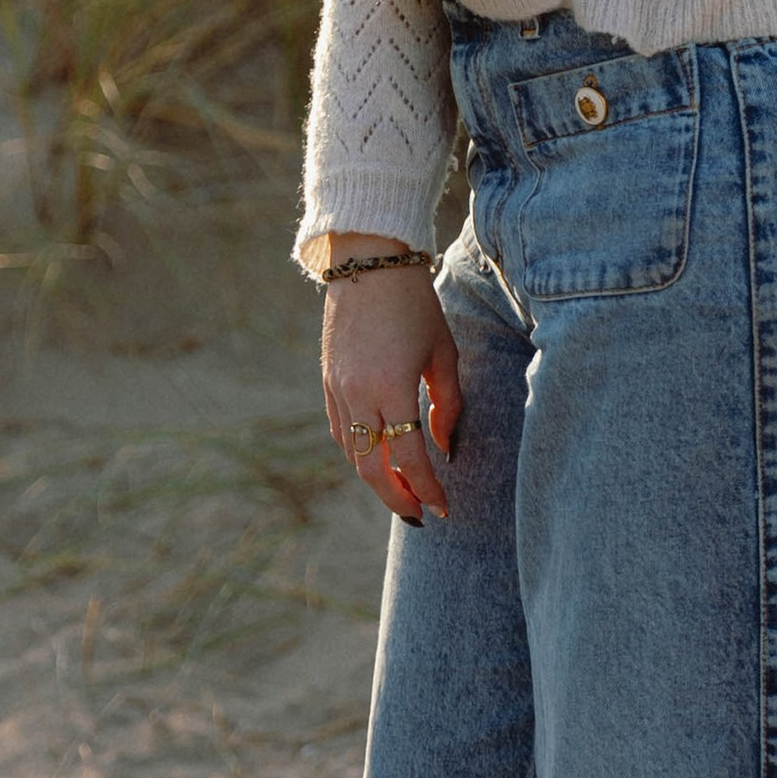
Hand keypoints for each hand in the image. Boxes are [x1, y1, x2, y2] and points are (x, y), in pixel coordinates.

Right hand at [321, 261, 461, 523]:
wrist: (369, 263)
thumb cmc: (416, 304)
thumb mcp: (443, 352)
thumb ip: (448, 403)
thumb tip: (445, 447)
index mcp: (392, 388)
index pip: (409, 456)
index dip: (427, 487)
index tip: (443, 507)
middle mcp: (358, 394)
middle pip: (372, 468)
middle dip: (397, 497)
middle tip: (419, 514)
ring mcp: (337, 388)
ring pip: (352, 453)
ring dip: (375, 478)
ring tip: (401, 491)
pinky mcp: (328, 380)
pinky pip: (339, 430)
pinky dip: (356, 452)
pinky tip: (375, 458)